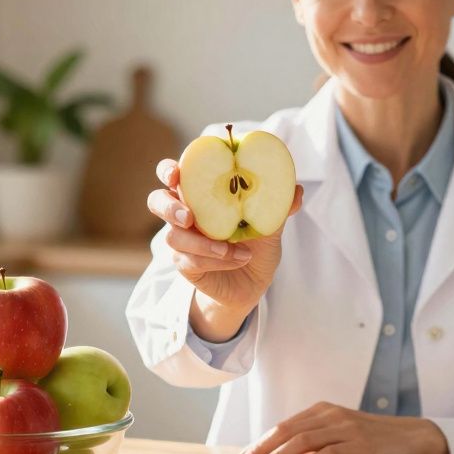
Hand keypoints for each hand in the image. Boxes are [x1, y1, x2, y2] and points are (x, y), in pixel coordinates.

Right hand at [146, 158, 302, 314]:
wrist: (254, 283)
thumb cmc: (256, 245)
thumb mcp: (270, 224)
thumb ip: (278, 205)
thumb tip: (296, 189)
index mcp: (201, 194)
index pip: (174, 174)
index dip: (168, 170)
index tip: (177, 173)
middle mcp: (185, 214)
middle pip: (156, 200)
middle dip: (168, 206)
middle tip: (189, 216)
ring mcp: (182, 240)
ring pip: (173, 236)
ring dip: (203, 243)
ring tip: (230, 247)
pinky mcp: (186, 265)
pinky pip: (190, 260)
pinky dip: (215, 259)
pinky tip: (238, 259)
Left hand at [233, 402, 449, 453]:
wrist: (410, 436)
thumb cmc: (371, 439)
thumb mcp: (338, 435)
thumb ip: (314, 443)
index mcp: (321, 411)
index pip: (283, 426)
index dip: (260, 442)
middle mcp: (329, 415)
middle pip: (286, 431)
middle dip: (260, 449)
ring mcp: (344, 428)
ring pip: (303, 440)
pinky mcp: (359, 443)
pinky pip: (329, 452)